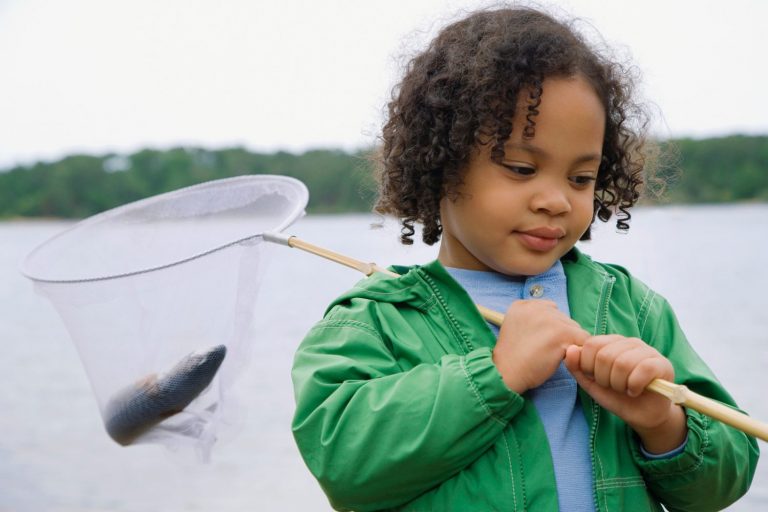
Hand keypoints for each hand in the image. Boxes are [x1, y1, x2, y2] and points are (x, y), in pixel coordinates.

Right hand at [493, 300, 588, 393]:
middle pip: (565, 319)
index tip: (541, 341)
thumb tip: (559, 322)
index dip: (551, 328)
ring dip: (570, 342)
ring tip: (553, 355)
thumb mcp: (516, 328)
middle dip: (561, 335)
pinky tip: (564, 359)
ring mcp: (549, 319)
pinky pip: (583, 340)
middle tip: (546, 351)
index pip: (551, 310)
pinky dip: (579, 351)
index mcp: (522, 304)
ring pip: (575, 329)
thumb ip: (533, 319)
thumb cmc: (512, 358)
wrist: (506, 373)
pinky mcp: (561, 333)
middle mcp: (536, 306)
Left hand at [564, 335, 686, 453]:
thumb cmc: (617, 396)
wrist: (643, 415)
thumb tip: (570, 349)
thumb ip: (577, 367)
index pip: (591, 344)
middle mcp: (629, 342)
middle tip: (613, 387)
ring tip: (624, 389)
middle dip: (604, 379)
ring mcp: (648, 351)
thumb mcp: (592, 383)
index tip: (597, 379)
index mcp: (611, 342)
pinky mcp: (662, 364)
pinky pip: (643, 370)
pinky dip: (634, 386)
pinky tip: (635, 391)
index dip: (588, 367)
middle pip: (605, 356)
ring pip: (623, 363)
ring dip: (619, 384)